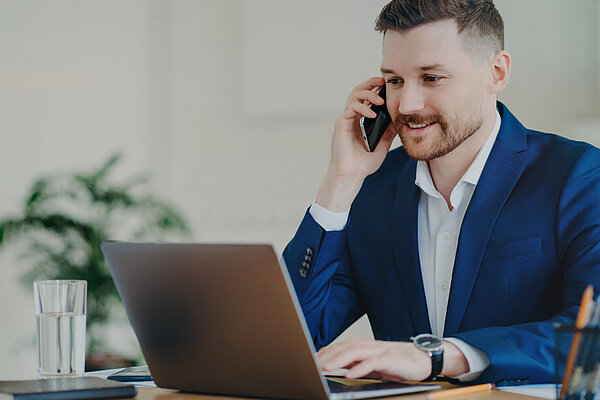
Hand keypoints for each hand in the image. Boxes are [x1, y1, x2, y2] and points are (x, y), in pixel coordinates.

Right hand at [316, 77, 396, 211]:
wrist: (352, 175)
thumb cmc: (364, 163)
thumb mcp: (383, 144)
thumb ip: (389, 132)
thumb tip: (401, 119)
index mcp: (361, 119)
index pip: (367, 96)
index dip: (376, 88)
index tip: (389, 85)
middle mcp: (352, 117)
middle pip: (358, 91)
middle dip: (370, 83)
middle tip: (383, 82)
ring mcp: (346, 119)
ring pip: (353, 96)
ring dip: (367, 94)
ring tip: (380, 100)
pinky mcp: (341, 124)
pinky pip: (350, 109)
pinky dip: (362, 108)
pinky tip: (372, 114)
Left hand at [317, 338, 468, 381]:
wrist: (424, 358)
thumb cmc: (399, 362)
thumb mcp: (374, 364)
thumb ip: (357, 363)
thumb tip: (338, 368)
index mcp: (364, 346)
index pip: (340, 347)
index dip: (325, 353)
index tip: (311, 360)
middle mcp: (370, 346)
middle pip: (344, 348)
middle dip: (327, 356)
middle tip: (312, 364)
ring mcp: (380, 351)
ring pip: (355, 352)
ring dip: (339, 359)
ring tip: (325, 368)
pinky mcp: (390, 359)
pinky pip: (373, 362)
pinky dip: (360, 368)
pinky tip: (350, 373)